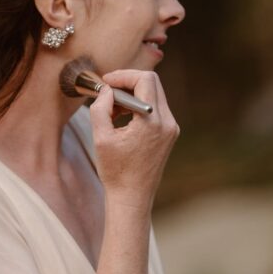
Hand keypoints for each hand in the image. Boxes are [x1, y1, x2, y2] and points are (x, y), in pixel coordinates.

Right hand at [89, 69, 178, 209]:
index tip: (106, 83)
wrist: (132, 197)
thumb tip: (106, 90)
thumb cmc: (116, 172)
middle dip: (128, 82)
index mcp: (153, 122)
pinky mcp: (169, 134)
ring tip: (111, 109)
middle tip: (107, 92)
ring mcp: (171, 128)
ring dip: (132, 94)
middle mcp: (168, 123)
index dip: (124, 76)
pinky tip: (121, 117)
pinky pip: (155, 108)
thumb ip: (101, 108)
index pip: (145, 80)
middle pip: (152, 83)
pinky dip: (139, 106)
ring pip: (154, 94)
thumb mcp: (101, 138)